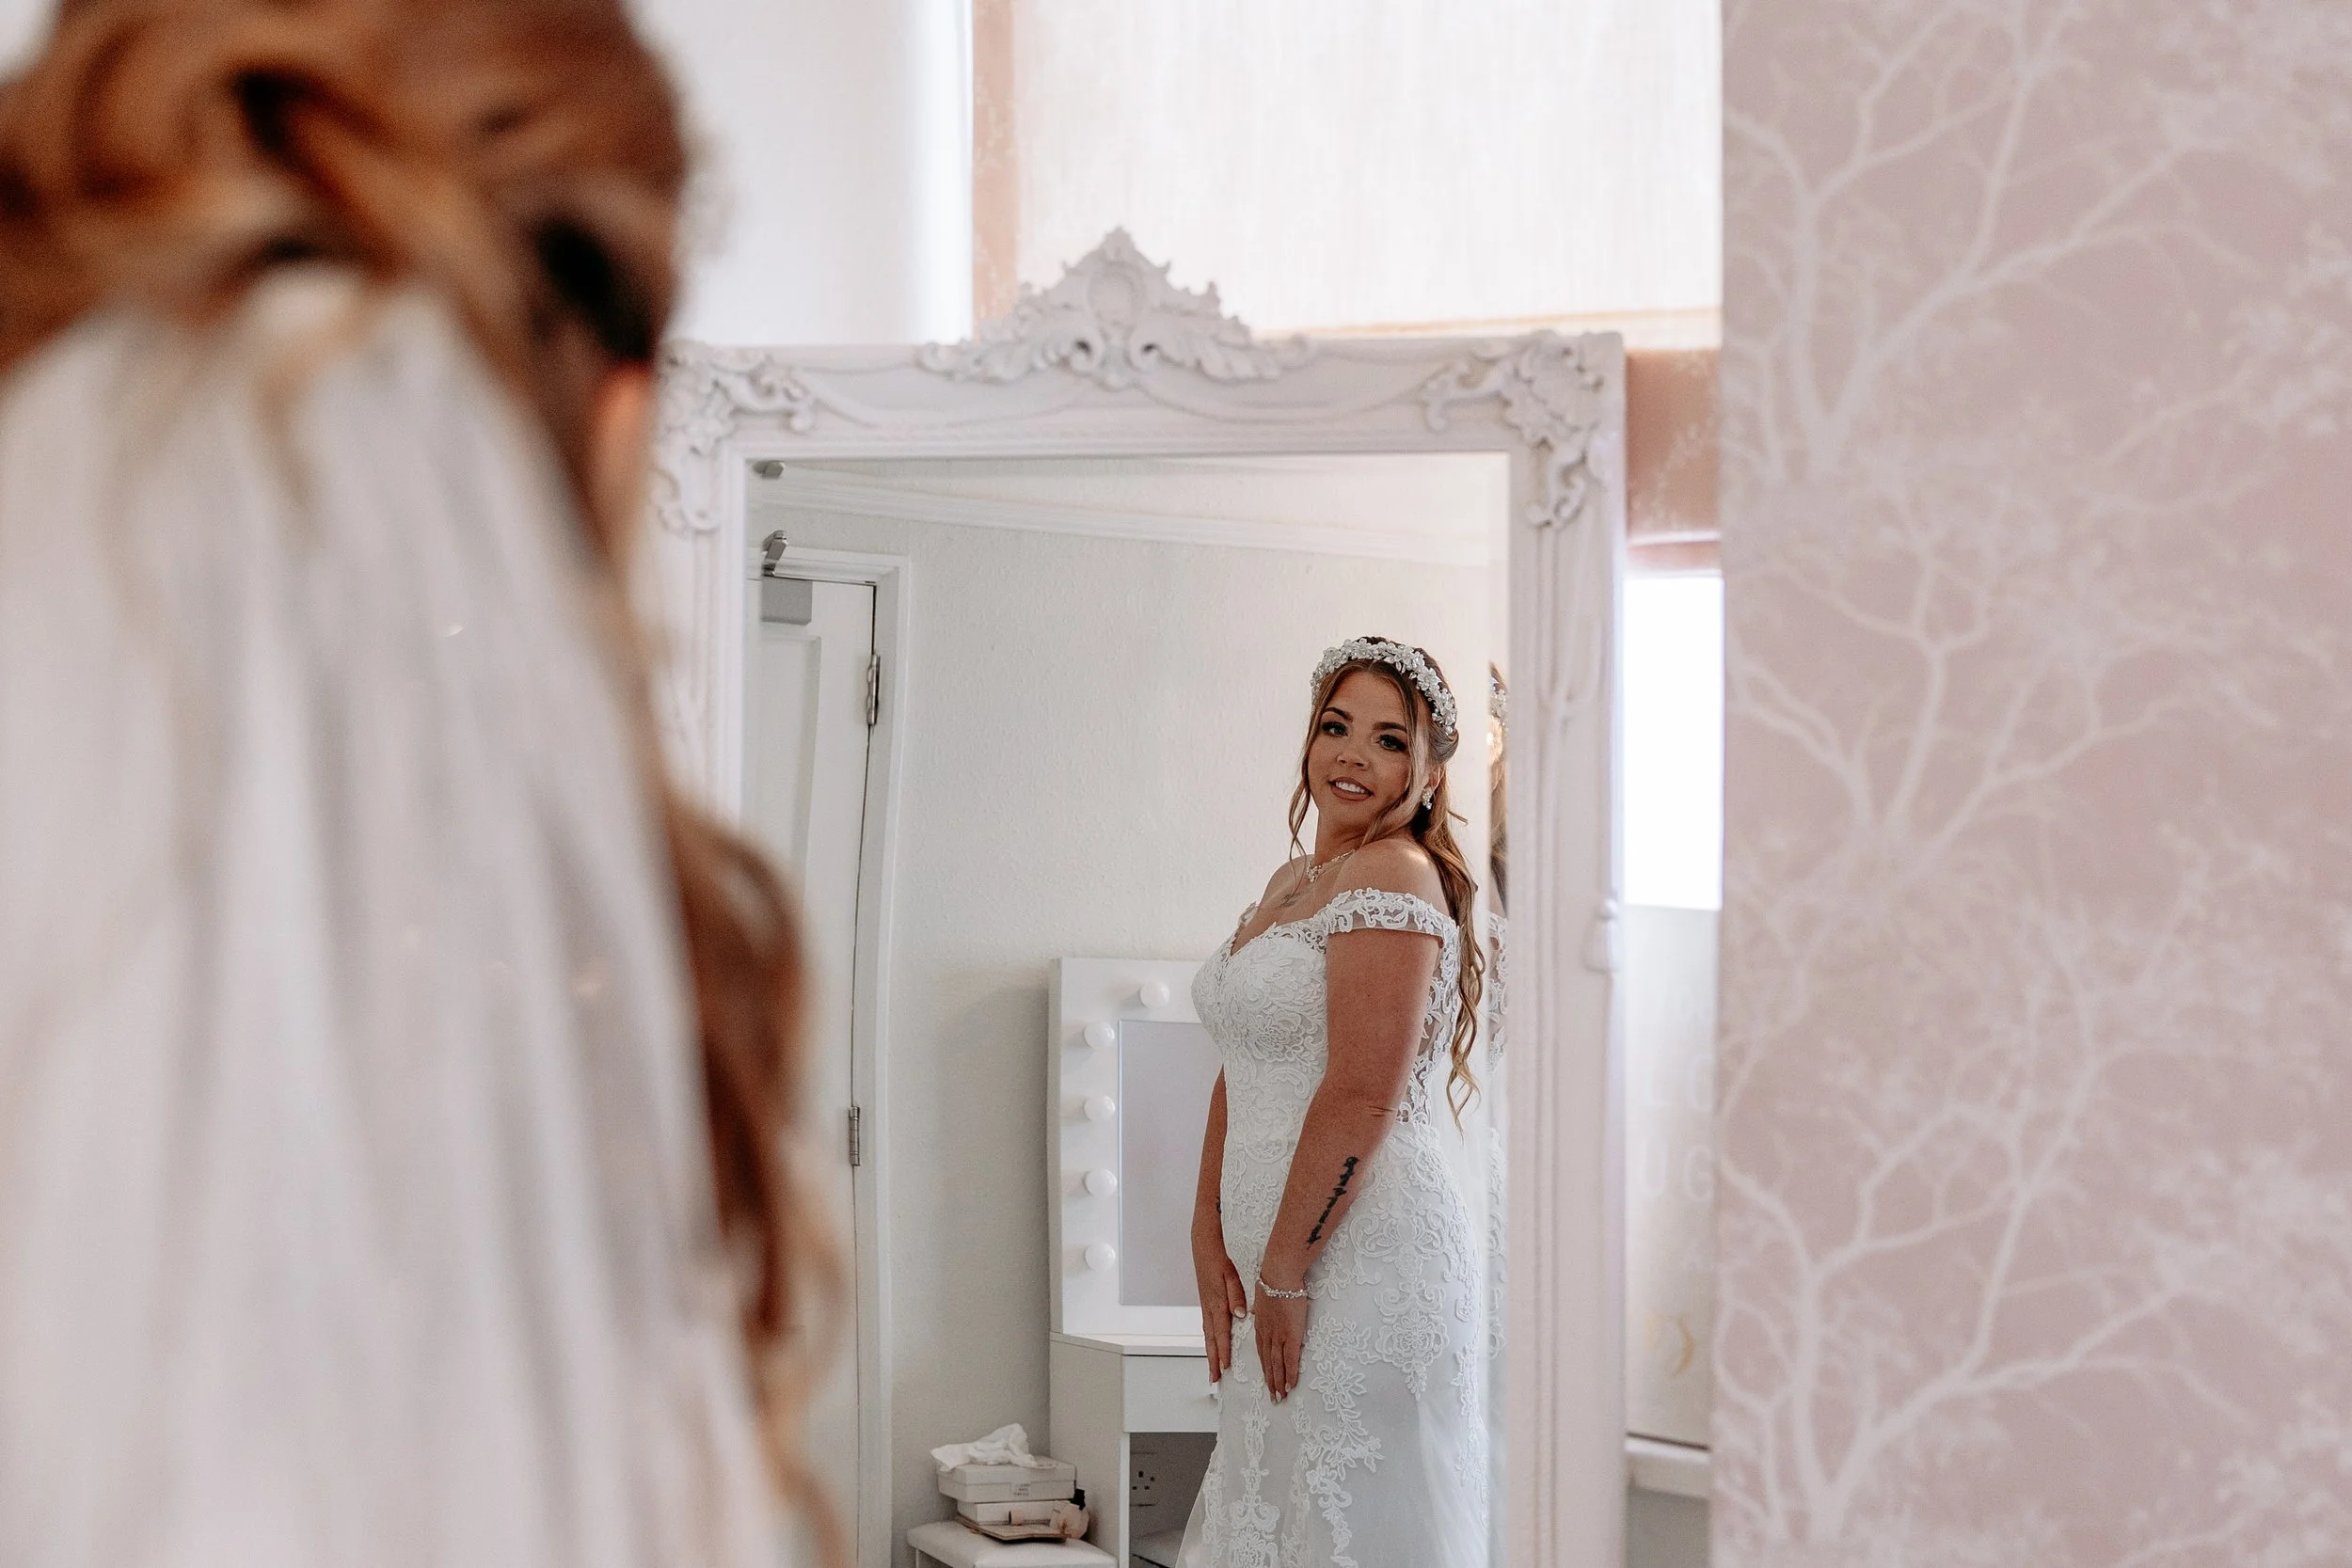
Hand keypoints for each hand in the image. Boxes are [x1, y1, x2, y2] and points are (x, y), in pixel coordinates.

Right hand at [1193, 1237, 1247, 1382]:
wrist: (1204, 1249)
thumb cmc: (1220, 1262)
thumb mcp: (1231, 1277)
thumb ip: (1236, 1297)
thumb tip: (1240, 1315)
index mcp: (1217, 1304)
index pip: (1221, 1333)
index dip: (1224, 1351)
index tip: (1226, 1368)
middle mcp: (1209, 1310)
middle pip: (1211, 1341)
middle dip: (1213, 1361)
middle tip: (1214, 1380)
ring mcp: (1205, 1308)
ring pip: (1207, 1337)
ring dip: (1210, 1355)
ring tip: (1212, 1371)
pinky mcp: (1205, 1305)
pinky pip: (1207, 1329)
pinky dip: (1209, 1342)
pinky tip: (1211, 1348)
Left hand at [1251, 1279, 1309, 1400]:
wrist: (1279, 1275)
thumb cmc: (1273, 1281)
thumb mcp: (1261, 1297)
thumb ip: (1260, 1308)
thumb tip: (1255, 1311)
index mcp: (1260, 1326)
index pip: (1262, 1351)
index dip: (1265, 1367)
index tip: (1267, 1378)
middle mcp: (1267, 1335)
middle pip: (1268, 1363)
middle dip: (1270, 1381)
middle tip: (1273, 1398)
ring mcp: (1279, 1336)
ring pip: (1277, 1365)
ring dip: (1278, 1383)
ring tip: (1280, 1397)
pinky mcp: (1291, 1336)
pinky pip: (1290, 1360)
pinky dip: (1290, 1375)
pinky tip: (1290, 1386)